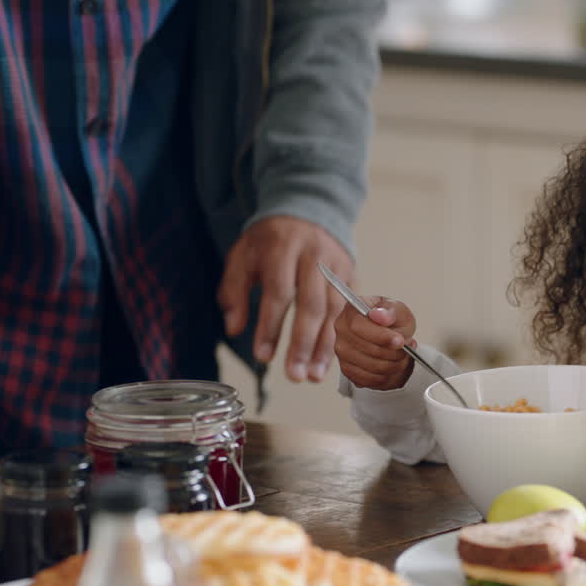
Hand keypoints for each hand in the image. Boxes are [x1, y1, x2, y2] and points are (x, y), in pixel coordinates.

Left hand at [218, 215, 351, 381]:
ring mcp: (337, 265)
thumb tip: (233, 329)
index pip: (279, 292)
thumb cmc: (269, 240)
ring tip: (313, 376)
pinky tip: (333, 360)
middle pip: (312, 305)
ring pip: (336, 311)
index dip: (271, 327)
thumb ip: (234, 291)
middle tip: (294, 376)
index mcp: (282, 248)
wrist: (307, 209)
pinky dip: (344, 337)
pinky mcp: (352, 274)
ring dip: (326, 347)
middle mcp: (314, 256)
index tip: (263, 356)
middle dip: (303, 344)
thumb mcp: (243, 256)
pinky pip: (351, 309)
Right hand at [334, 297, 416, 390]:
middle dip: (393, 352)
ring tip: (403, 356)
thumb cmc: (392, 320)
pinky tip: (393, 365)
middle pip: (368, 349)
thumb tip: (379, 315)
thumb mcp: (398, 309)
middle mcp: (341, 331)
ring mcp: (342, 352)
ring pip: (372, 367)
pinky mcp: (347, 369)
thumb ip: (391, 311)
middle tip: (407, 348)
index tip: (399, 341)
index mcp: (351, 311)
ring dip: (394, 365)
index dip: (381, 336)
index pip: (358, 326)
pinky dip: (387, 375)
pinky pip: (370, 380)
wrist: (389, 334)